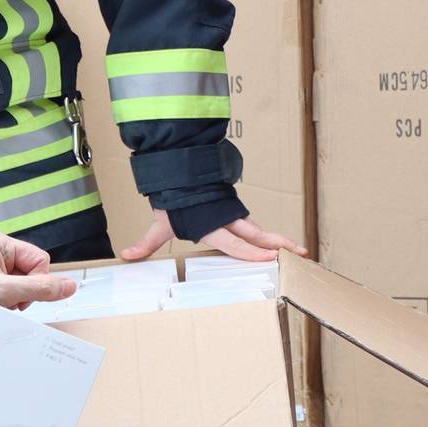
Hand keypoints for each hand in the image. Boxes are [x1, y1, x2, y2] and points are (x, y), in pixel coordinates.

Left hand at [0, 230, 78, 308]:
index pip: (39, 260)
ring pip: (19, 284)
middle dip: (21, 293)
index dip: (36, 281)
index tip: (18, 295)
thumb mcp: (5, 291)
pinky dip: (2, 302)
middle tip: (3, 302)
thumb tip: (71, 286)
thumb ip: (40, 288)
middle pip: (30, 273)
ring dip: (11, 299)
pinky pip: (6, 291)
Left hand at [117, 210, 308, 262]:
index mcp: (212, 226)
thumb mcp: (160, 223)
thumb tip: (126, 255)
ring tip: (300, 251)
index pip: (235, 243)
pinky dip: (269, 237)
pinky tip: (280, 245)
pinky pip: (255, 228)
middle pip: (258, 235)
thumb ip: (147, 242)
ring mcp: (235, 215)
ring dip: (280, 240)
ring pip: (260, 230)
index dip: (252, 251)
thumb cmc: (174, 198)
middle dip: (280, 244)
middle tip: (301, 252)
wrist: (181, 169)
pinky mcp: (236, 212)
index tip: (271, 257)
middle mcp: (228, 221)